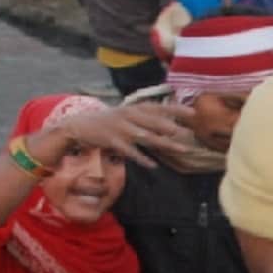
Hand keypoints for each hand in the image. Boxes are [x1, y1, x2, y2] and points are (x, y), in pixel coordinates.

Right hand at [28, 103, 197, 170]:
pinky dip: (141, 158)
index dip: (176, 109)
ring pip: (145, 136)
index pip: (158, 107)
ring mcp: (120, 128)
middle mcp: (129, 116)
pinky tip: (153, 165)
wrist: (79, 125)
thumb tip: (170, 124)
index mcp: (134, 108)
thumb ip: (146, 118)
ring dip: (164, 143)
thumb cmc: (108, 121)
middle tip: (189, 133)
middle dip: (172, 127)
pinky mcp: (112, 141)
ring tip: (180, 149)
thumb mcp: (127, 115)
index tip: (193, 113)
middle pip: (154, 121)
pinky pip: (129, 151)